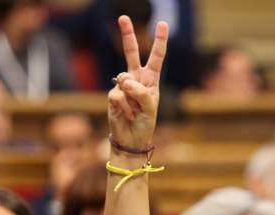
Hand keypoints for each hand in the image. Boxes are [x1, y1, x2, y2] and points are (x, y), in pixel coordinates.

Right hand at [107, 16, 167, 153]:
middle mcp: (136, 79)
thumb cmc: (145, 123)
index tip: (162, 24)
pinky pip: (117, 94)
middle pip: (131, 52)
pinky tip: (126, 114)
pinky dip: (123, 106)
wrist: (130, 138)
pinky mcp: (112, 95)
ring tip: (134, 110)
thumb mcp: (151, 108)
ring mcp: (122, 86)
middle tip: (123, 17)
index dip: (159, 41)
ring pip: (124, 78)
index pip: (156, 57)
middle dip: (127, 35)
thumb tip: (125, 81)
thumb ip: (141, 93)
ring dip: (131, 97)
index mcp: (151, 79)